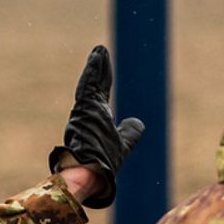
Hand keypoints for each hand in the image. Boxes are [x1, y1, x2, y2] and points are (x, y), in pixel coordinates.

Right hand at [47, 44, 144, 208]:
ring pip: (91, 82)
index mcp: (96, 120)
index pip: (100, 95)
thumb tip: (138, 123)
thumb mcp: (123, 144)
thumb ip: (130, 133)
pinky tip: (98, 55)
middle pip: (95, 86)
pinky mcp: (84, 107)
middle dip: (99, 70)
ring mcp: (84, 109)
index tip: (105, 69)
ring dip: (97, 66)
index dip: (103, 81)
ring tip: (101, 51)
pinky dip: (94, 69)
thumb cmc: (104, 163)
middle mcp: (87, 113)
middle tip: (101, 52)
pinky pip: (89, 83)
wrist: (92, 172)